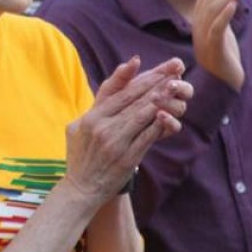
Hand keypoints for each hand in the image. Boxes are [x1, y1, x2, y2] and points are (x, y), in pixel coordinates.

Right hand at [64, 57, 192, 202]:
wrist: (81, 189)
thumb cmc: (80, 156)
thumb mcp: (76, 128)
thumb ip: (93, 108)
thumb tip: (110, 87)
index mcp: (91, 117)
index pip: (117, 92)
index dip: (133, 76)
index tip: (144, 62)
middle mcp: (102, 127)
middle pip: (133, 99)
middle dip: (155, 82)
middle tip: (172, 69)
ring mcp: (115, 142)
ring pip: (142, 115)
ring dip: (161, 99)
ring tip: (175, 86)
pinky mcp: (127, 158)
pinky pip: (147, 137)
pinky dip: (158, 125)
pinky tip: (169, 114)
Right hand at [192, 0, 251, 90]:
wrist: (223, 86)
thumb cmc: (225, 58)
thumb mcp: (223, 32)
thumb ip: (223, 15)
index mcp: (199, 22)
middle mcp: (198, 28)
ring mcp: (204, 40)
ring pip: (212, 11)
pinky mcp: (214, 51)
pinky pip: (216, 30)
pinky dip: (224, 15)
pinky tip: (234, 4)